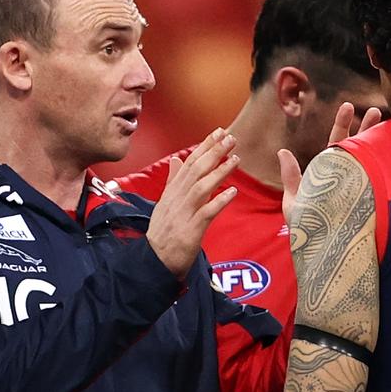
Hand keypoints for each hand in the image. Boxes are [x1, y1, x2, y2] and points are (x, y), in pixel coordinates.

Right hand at [146, 129, 238, 278]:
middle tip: (231, 137)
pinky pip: (206, 213)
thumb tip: (177, 160)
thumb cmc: (164, 232)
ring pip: (201, 188)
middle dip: (214, 152)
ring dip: (219, 172)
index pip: (189, 163)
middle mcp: (177, 199)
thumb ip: (173, 181)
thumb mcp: (166, 203)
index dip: (205, 146)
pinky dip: (219, 201)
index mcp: (173, 191)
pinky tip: (233, 192)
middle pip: (196, 170)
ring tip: (235, 158)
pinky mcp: (190, 230)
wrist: (155, 260)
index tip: (219, 132)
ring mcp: (183, 214)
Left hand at [278, 102, 382, 222]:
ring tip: (388, 124)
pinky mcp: (370, 200)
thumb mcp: (294, 202)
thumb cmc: (305, 231)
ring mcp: (360, 187)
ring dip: (378, 142)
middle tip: (376, 110)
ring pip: (371, 159)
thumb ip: (291, 178)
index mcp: (329, 173)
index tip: (347, 106)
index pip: (336, 143)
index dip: (342, 124)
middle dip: (366, 127)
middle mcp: (346, 177)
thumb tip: (282, 152)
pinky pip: (380, 179)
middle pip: (358, 146)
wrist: (320, 254)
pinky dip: (388, 165)